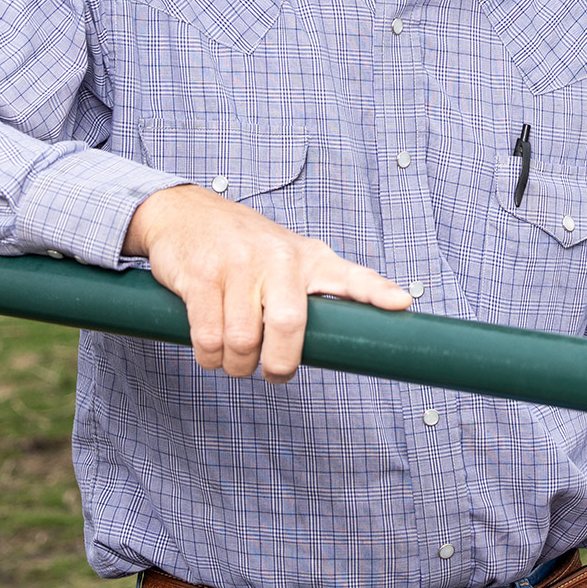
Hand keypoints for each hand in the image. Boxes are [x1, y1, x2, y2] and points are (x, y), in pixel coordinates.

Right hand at [125, 184, 411, 381]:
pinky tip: (212, 351)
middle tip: (273, 373)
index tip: (401, 302)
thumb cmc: (246, 246)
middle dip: (280, 364)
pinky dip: (209, 356)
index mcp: (308, 258)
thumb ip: (324, 286)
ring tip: (235, 360)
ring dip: (236, 365)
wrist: (185, 214)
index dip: (376, 291)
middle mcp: (277, 258)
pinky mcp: (201, 276)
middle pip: (288, 325)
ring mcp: (237, 265)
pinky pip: (208, 337)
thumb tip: (363, 326)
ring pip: (243, 341)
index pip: (351, 275)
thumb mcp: (292, 257)